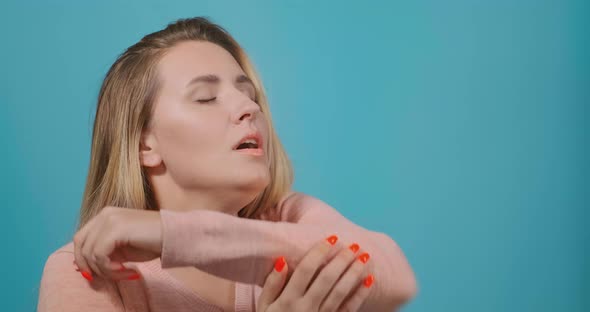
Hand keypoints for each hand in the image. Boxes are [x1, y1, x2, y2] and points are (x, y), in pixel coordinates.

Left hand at [73, 206, 162, 280]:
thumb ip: (104, 252)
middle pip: (81, 245)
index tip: (97, 274)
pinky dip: (110, 268)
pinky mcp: (115, 229)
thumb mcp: (122, 248)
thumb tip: (84, 267)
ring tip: (124, 273)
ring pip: (90, 253)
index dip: (83, 260)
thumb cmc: (152, 242)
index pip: (81, 239)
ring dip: (106, 270)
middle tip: (109, 277)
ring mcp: (109, 219)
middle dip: (91, 266)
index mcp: (105, 215)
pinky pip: (100, 255)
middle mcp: (105, 214)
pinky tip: (127, 269)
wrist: (175, 235)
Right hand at [257, 235, 373, 311]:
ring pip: (340, 292)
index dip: (319, 252)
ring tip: (365, 256)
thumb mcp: (263, 307)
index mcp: (288, 300)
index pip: (305, 270)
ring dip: (354, 273)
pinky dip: (360, 295)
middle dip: (341, 260)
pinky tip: (369, 280)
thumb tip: (282, 260)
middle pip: (326, 279)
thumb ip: (272, 284)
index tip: (331, 237)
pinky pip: (348, 310)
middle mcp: (305, 307)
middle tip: (354, 244)